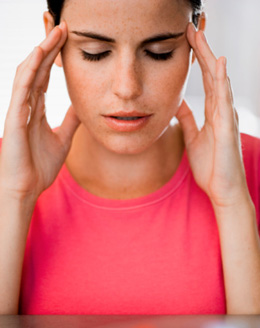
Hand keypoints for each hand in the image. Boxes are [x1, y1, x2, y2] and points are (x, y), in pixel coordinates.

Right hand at [0, 22, 79, 201]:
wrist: (29, 188)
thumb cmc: (41, 166)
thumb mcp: (63, 138)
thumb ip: (70, 121)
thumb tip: (82, 106)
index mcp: (36, 109)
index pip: (44, 76)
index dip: (54, 57)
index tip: (68, 40)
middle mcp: (26, 105)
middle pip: (37, 69)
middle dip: (49, 47)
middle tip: (63, 27)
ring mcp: (19, 111)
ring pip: (27, 74)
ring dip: (40, 52)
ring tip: (54, 34)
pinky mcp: (14, 119)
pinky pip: (21, 90)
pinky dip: (29, 71)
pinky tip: (38, 54)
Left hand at [176, 23, 249, 208]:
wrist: (221, 190)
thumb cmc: (210, 167)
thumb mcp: (193, 139)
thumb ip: (187, 121)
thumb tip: (177, 104)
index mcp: (212, 113)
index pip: (205, 80)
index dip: (197, 60)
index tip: (186, 41)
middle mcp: (221, 111)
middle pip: (212, 75)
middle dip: (202, 51)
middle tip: (191, 29)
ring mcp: (226, 118)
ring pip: (219, 82)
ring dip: (210, 59)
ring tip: (201, 37)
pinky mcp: (227, 128)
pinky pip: (224, 101)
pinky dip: (222, 82)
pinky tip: (219, 65)